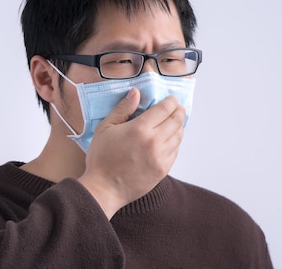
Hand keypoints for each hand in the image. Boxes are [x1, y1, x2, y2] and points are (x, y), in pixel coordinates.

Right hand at [77, 87, 185, 218]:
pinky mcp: (163, 170)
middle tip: (178, 108)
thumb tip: (136, 92)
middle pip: (176, 121)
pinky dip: (175, 143)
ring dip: (179, 127)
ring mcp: (161, 157)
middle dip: (179, 111)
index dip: (171, 102)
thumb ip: (123, 109)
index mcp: (140, 129)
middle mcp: (154, 142)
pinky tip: (170, 140)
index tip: (172, 99)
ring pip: (179, 137)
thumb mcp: (106, 128)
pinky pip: (175, 152)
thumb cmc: (102, 158)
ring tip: (175, 122)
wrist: (104, 188)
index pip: (165, 109)